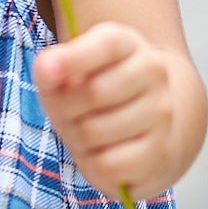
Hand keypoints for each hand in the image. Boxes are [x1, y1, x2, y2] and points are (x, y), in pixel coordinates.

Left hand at [32, 22, 178, 200]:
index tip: (46, 68)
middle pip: (92, 92)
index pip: (108, 44)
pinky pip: (107, 164)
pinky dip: (91, 163)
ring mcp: (161, 114)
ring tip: (85, 133)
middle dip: (64, 108)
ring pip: (94, 132)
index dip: (76, 57)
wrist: (147, 129)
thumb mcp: (72, 73)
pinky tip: (100, 153)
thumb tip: (46, 68)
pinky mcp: (160, 153)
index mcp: (129, 45)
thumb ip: (54, 68)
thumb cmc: (96, 95)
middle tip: (67, 112)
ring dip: (75, 138)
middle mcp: (153, 74)